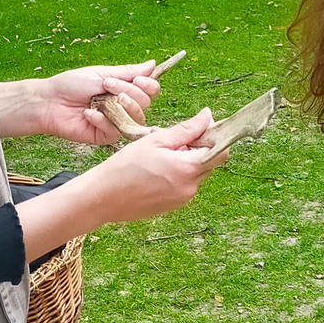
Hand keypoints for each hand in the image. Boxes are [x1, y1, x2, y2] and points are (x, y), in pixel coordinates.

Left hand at [42, 61, 160, 144]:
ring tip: (102, 100)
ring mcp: (116, 122)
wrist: (50, 102)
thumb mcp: (102, 73)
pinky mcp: (106, 136)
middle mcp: (124, 106)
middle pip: (146, 103)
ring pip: (137, 119)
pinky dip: (103, 120)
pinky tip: (89, 114)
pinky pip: (117, 131)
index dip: (149, 85)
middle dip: (129, 92)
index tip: (138, 79)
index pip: (150, 90)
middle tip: (107, 86)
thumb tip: (153, 64)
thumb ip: (128, 71)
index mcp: (125, 89)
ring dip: (121, 106)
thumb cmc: (73, 85)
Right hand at [93, 109, 228, 222]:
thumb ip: (186, 129)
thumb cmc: (125, 166)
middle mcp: (190, 187)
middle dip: (197, 148)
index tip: (197, 128)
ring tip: (158, 155)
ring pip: (196, 173)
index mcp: (188, 169)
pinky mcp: (174, 206)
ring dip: (185, 161)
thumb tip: (207, 116)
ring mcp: (183, 199)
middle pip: (209, 162)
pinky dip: (177, 174)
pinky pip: (184, 184)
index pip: (220, 151)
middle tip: (171, 140)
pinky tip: (155, 169)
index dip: (212, 137)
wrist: (102, 197)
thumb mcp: (156, 140)